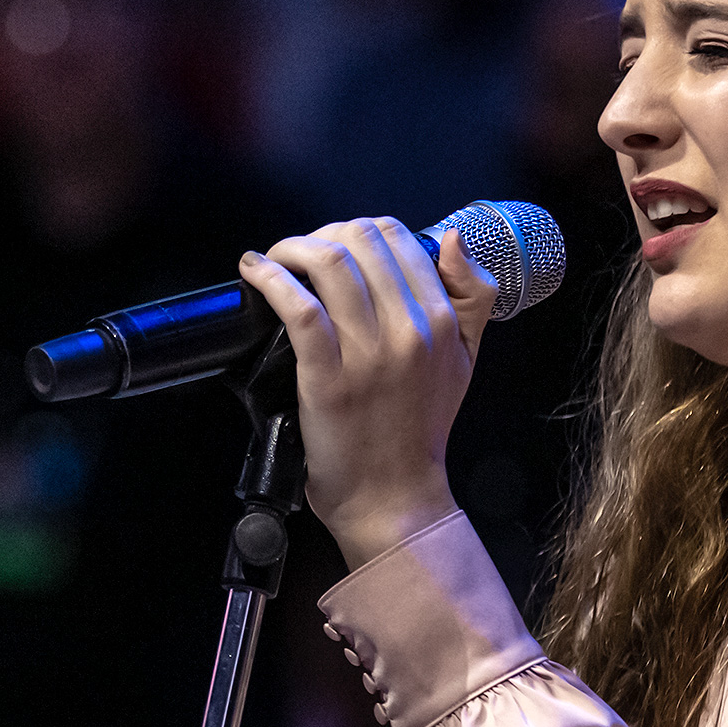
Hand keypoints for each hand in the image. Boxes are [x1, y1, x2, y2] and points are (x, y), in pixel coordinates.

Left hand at [237, 219, 496, 567]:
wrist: (394, 496)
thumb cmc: (420, 429)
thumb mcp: (465, 358)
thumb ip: (472, 295)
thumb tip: (451, 239)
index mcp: (442, 320)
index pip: (399, 236)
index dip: (360, 230)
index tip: (338, 246)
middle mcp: (409, 330)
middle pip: (360, 238)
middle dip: (324, 233)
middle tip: (302, 254)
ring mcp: (367, 353)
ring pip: (330, 262)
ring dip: (292, 247)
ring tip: (275, 259)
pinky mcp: (327, 377)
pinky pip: (299, 308)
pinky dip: (270, 278)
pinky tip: (255, 272)